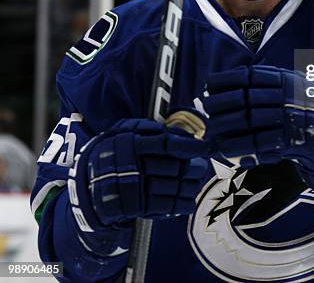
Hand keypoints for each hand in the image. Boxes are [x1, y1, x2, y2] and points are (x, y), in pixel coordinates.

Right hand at [68, 117, 209, 232]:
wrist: (88, 183)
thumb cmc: (113, 151)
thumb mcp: (124, 131)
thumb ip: (148, 128)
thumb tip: (177, 132)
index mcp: (132, 144)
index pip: (167, 144)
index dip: (189, 146)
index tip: (204, 147)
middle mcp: (134, 166)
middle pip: (174, 167)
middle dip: (193, 167)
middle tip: (202, 165)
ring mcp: (134, 189)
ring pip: (172, 188)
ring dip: (190, 186)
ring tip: (198, 181)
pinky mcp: (135, 207)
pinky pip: (164, 207)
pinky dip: (181, 205)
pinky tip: (190, 201)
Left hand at [204, 66, 313, 203]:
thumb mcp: (299, 88)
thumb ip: (275, 85)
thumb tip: (241, 84)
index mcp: (288, 79)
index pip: (250, 75)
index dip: (227, 79)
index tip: (209, 84)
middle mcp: (288, 94)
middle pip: (245, 96)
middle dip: (221, 104)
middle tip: (205, 111)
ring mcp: (292, 116)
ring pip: (249, 120)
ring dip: (226, 128)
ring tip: (210, 135)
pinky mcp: (295, 139)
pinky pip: (261, 143)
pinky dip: (240, 147)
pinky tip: (225, 151)